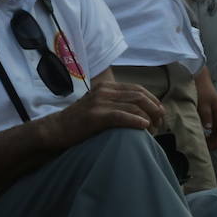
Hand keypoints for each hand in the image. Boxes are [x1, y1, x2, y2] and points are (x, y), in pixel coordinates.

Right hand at [45, 79, 163, 148]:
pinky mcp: (95, 115)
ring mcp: (99, 102)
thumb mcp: (98, 106)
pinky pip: (121, 115)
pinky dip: (135, 120)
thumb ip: (115, 104)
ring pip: (133, 105)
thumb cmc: (79, 122)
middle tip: (160, 123)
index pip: (137, 89)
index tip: (160, 113)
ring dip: (148, 117)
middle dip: (154, 108)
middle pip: (139, 95)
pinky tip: (144, 127)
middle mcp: (104, 90)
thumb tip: (139, 112)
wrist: (56, 129)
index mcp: (107, 86)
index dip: (153, 100)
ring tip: (154, 128)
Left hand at [194, 67, 216, 149]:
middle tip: (208, 148)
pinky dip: (213, 131)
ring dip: (216, 136)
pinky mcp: (214, 108)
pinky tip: (205, 133)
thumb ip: (205, 115)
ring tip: (206, 143)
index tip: (210, 147)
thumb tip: (209, 129)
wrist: (198, 75)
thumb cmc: (199, 88)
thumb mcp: (201, 102)